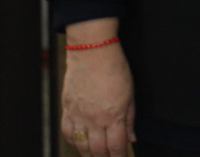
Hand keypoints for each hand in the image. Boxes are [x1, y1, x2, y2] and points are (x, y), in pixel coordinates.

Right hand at [60, 42, 134, 156]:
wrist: (92, 52)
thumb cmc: (114, 68)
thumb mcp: (130, 94)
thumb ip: (129, 119)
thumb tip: (131, 137)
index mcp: (113, 116)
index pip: (116, 147)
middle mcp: (94, 119)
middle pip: (98, 150)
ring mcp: (78, 115)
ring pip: (81, 145)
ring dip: (88, 154)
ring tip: (95, 156)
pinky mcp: (67, 109)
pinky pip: (67, 132)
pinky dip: (73, 141)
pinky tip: (79, 143)